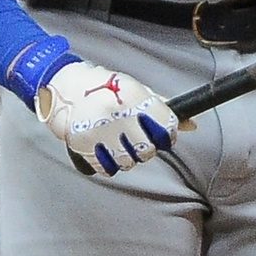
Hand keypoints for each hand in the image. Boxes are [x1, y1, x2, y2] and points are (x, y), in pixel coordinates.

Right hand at [36, 61, 176, 175]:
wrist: (64, 88)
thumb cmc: (104, 87)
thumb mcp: (135, 88)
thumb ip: (162, 106)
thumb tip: (191, 125)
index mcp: (134, 96)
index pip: (166, 126)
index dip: (168, 134)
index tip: (164, 135)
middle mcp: (119, 115)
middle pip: (148, 149)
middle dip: (147, 148)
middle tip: (137, 139)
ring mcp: (101, 131)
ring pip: (129, 161)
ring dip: (128, 157)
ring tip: (119, 143)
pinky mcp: (85, 145)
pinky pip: (108, 168)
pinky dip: (111, 164)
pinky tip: (107, 150)